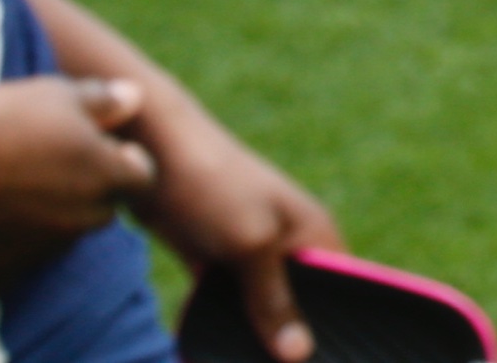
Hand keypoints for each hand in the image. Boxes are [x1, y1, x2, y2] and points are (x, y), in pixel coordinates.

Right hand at [0, 75, 151, 289]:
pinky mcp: (4, 272)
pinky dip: (12, 239)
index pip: (140, 176)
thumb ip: (106, 101)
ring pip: (62, 234)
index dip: (123, 159)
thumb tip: (134, 100)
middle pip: (103, 208)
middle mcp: (84, 219)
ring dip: (52, 215)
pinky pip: (20, 257)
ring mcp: (44, 250)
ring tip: (14, 184)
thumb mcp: (61, 94)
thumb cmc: (1, 119)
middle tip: (53, 163)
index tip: (100, 143)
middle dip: (90, 189)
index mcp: (109, 177)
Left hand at [130, 100, 341, 361]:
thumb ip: (275, 300)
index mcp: (316, 235)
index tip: (332, 361)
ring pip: (261, 309)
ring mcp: (253, 253)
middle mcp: (291, 246)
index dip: (339, 331)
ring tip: (238, 362)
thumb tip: (300, 355)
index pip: (348, 293)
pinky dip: (222, 323)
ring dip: (251, 335)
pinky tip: (213, 348)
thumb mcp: (251, 245)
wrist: (148, 154)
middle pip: (302, 307)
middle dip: (288, 341)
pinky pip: (228, 304)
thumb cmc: (213, 187)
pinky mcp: (217, 260)